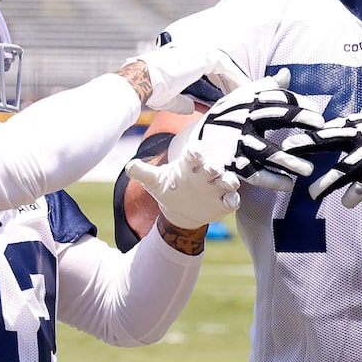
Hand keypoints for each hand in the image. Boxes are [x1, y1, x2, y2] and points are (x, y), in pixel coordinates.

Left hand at [124, 120, 240, 228]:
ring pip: (228, 180)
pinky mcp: (223, 202)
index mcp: (189, 164)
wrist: (179, 209)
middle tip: (212, 168)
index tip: (195, 151)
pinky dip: (233, 200)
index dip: (195, 152)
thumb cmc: (168, 188)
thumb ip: (142, 172)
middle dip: (214, 166)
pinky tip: (230, 202)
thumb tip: (129, 166)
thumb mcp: (154, 181)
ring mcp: (216, 187)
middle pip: (213, 165)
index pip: (194, 154)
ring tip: (228, 182)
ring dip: (229, 180)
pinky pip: (232, 200)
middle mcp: (205, 173)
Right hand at [132, 40, 248, 111]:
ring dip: (236, 80)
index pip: (207, 69)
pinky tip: (244, 89)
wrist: (143, 81)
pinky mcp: (204, 58)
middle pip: (219, 66)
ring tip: (247, 94)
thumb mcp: (170, 98)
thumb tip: (192, 107)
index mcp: (182, 58)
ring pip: (225, 66)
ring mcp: (198, 52)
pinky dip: (236, 79)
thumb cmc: (151, 89)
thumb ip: (183, 101)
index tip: (226, 95)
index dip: (219, 82)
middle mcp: (192, 52)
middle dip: (231, 82)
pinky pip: (227, 68)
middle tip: (241, 95)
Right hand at [192, 73, 322, 187]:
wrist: (196, 144)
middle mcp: (242, 120)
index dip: (299, 103)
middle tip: (321, 126)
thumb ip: (264, 88)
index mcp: (246, 103)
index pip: (277, 98)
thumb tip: (287, 73)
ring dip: (290, 161)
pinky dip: (273, 181)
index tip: (318, 110)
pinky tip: (289, 184)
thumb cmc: (225, 118)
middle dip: (300, 119)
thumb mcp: (239, 99)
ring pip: (268, 152)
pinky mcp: (232, 165)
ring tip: (310, 169)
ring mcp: (237, 144)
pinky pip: (255, 175)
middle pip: (276, 117)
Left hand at [295, 113, 361, 208]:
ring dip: (327, 183)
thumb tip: (318, 134)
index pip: (327, 128)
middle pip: (330, 139)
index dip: (307, 135)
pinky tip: (346, 204)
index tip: (286, 143)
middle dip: (308, 144)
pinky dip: (354, 195)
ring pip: (345, 168)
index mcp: (359, 123)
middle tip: (287, 151)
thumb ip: (346, 133)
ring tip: (312, 195)